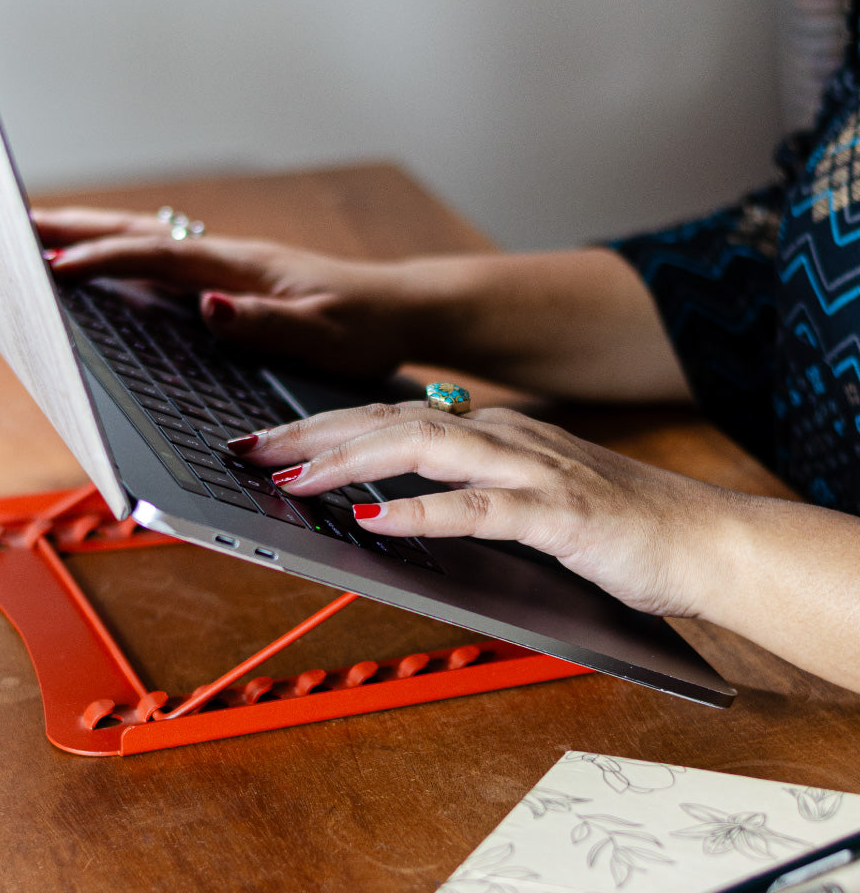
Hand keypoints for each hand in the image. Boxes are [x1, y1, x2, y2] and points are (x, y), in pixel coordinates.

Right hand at [32, 206, 434, 377]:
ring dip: (96, 233)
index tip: (53, 261)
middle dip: (79, 227)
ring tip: (43, 233)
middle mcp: (230, 256)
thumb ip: (265, 323)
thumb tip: (205, 305)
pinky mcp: (235, 277)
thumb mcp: (322, 335)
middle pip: (142, 232)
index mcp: (243, 266)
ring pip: (150, 238)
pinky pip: (167, 257)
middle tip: (17, 221)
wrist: (400, 308)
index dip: (106, 257)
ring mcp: (231, 263)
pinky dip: (127, 251)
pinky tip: (112, 260)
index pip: (160, 256)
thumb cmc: (365, 326)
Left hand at [232, 401, 740, 618]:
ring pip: (425, 448)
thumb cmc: (610, 519)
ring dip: (353, 461)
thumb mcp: (523, 491)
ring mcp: (529, 470)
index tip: (266, 441)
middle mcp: (501, 437)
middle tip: (250, 449)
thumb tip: (391, 496)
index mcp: (489, 431)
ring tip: (295, 478)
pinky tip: (376, 522)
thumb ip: (464, 484)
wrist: (702, 536)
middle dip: (314, 434)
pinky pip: (480, 509)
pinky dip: (424, 514)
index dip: (323, 426)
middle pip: (390, 420)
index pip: (389, 416)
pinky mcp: (557, 513)